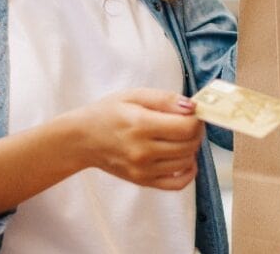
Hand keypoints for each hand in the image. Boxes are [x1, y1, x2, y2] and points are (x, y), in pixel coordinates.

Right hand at [76, 88, 203, 190]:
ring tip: (181, 136)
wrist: (82, 139)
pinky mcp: (143, 181)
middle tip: (188, 122)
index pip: (186, 127)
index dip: (197, 119)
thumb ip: (164, 99)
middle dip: (196, 131)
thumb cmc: (107, 113)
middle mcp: (143, 151)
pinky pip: (177, 183)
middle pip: (189, 144)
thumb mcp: (133, 96)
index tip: (193, 112)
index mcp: (141, 124)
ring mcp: (143, 170)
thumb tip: (192, 106)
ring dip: (191, 148)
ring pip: (186, 162)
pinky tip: (184, 159)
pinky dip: (188, 172)